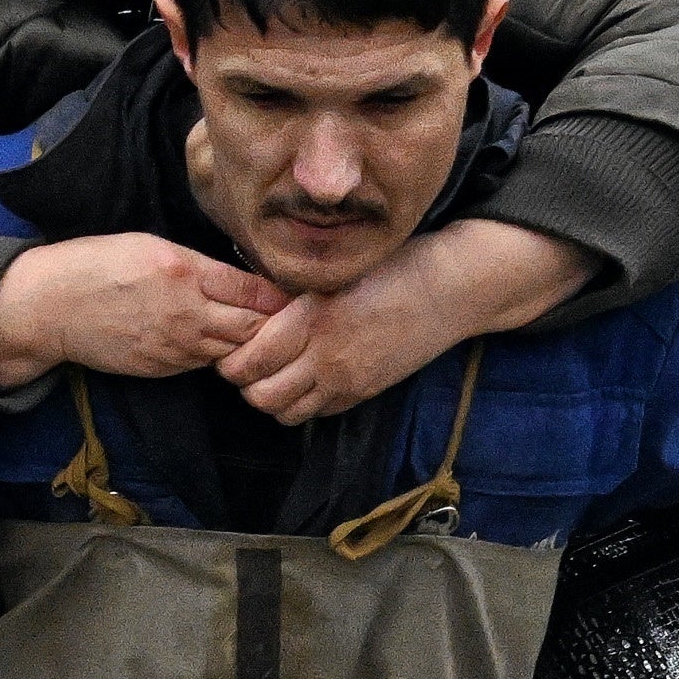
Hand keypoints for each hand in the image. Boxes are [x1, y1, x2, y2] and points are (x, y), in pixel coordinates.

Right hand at [0, 233, 283, 390]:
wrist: (51, 307)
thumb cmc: (97, 265)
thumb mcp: (150, 245)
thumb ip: (198, 264)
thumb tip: (241, 281)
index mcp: (186, 272)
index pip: (256, 291)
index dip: (284, 297)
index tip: (303, 294)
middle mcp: (187, 312)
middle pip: (255, 328)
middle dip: (279, 327)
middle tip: (298, 323)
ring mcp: (176, 346)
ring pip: (235, 353)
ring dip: (254, 347)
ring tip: (271, 339)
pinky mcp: (164, 368)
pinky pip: (206, 364)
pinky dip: (221, 357)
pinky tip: (227, 348)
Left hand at [221, 218, 590, 424]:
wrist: (448, 289)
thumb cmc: (392, 266)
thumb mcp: (333, 272)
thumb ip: (291, 297)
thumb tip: (249, 312)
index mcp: (311, 319)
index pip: (249, 361)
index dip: (230, 360)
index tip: (230, 346)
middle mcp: (325, 356)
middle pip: (261, 396)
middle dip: (246, 384)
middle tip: (247, 363)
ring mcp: (346, 380)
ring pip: (286, 413)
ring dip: (272, 398)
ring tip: (274, 374)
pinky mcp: (364, 392)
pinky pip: (318, 413)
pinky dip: (303, 403)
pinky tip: (306, 378)